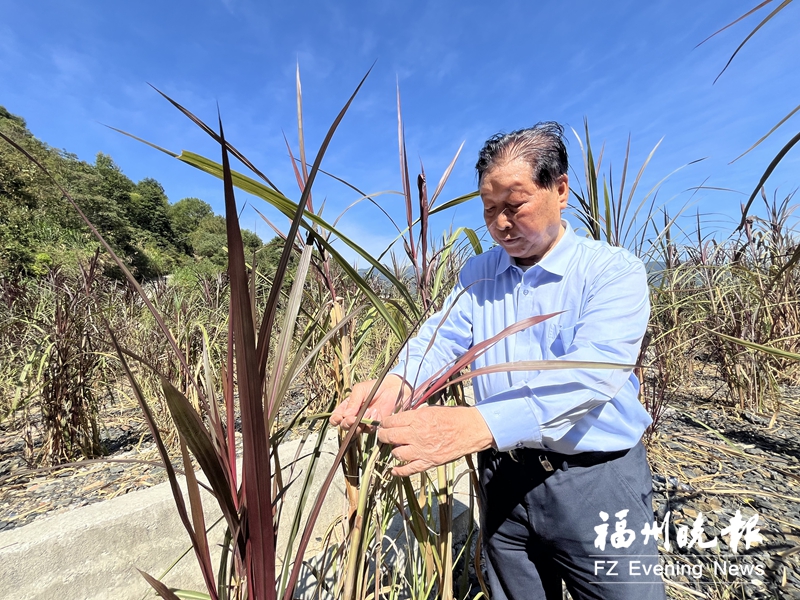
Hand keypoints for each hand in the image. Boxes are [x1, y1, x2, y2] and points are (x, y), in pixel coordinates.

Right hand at [330, 374, 411, 431]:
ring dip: (360, 424)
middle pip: (345, 426)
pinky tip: (376, 413)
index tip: (339, 418)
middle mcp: (353, 416)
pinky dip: (371, 423)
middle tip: (353, 419)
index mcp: (346, 407)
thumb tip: (345, 416)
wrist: (392, 389)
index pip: (336, 418)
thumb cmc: (374, 387)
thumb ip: (352, 402)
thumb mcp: (360, 390)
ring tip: (368, 411)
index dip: (335, 420)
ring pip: (356, 431)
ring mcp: (363, 422)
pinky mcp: (373, 426)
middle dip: (347, 424)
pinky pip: (368, 430)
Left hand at [377, 406, 494, 475]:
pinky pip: (409, 470)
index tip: (383, 423)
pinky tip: (393, 470)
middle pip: (390, 437)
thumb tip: (400, 420)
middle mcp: (417, 434)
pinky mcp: (429, 462)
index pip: (392, 421)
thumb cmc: (453, 417)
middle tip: (381, 435)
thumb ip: (414, 415)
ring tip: (394, 447)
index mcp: (418, 419)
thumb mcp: (431, 409)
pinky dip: (399, 471)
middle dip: (382, 435)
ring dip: (393, 451)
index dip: (384, 422)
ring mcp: (422, 450)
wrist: (470, 430)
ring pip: (397, 454)